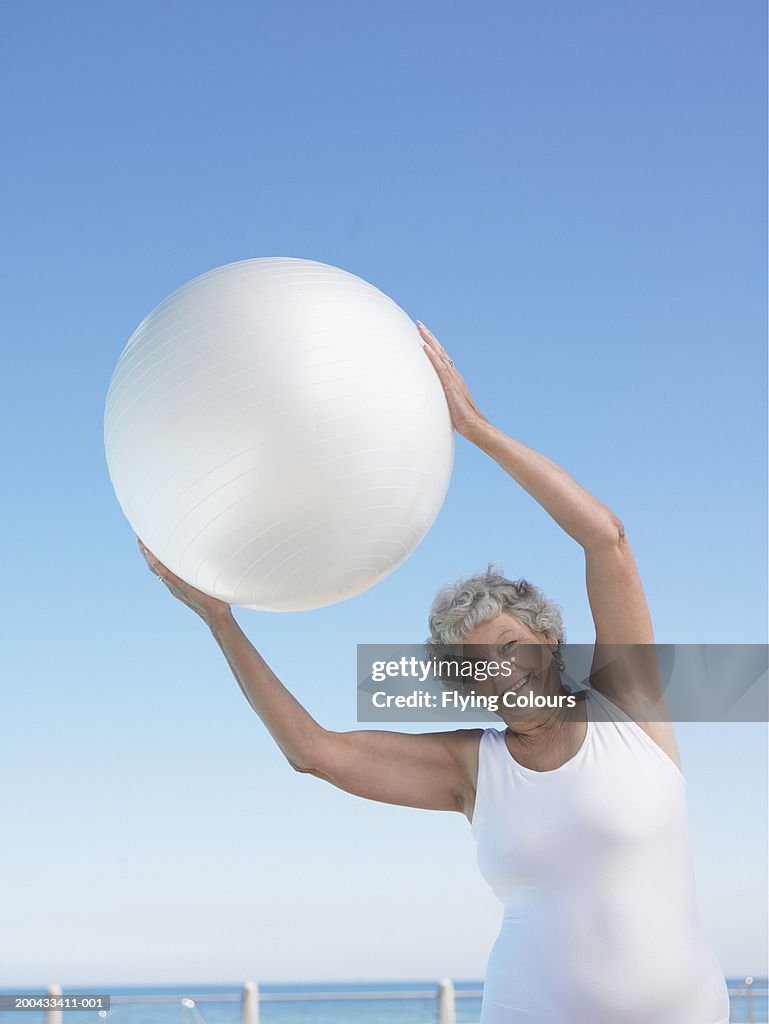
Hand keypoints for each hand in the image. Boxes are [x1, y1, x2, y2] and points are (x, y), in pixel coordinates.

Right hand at [137, 537, 232, 625]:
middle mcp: (172, 584)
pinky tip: (152, 555)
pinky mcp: (181, 589)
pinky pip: (166, 575)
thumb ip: (202, 570)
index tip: (147, 540)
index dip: (153, 554)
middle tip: (140, 537)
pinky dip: (158, 565)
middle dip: (146, 552)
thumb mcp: (205, 580)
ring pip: (157, 569)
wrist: (216, 615)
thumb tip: (211, 554)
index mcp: (176, 581)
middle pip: (154, 566)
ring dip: (148, 556)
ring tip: (141, 542)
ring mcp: (175, 586)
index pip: (161, 566)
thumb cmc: (214, 598)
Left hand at [417, 321, 489, 439]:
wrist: (475, 426)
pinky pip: (440, 368)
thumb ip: (442, 399)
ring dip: (430, 341)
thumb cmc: (463, 419)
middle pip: (440, 351)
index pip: (441, 357)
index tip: (424, 334)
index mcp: (453, 378)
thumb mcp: (449, 405)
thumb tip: (432, 402)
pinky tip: (426, 347)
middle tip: (419, 324)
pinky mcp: (450, 386)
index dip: (433, 345)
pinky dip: (433, 356)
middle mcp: (454, 375)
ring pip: (440, 355)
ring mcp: (453, 379)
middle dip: (429, 337)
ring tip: (420, 329)